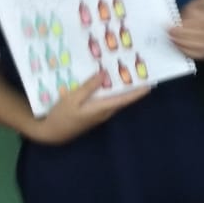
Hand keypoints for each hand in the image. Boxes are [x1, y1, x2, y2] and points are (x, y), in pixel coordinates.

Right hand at [32, 69, 148, 144]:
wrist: (51, 133)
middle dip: (131, 85)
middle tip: (137, 69)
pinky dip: (109, 90)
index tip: (151, 83)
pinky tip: (105, 80)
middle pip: (122, 97)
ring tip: (124, 70)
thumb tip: (105, 73)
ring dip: (120, 86)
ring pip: (114, 98)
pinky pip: (106, 100)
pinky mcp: (94, 113)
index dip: (138, 92)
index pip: (125, 99)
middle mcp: (105, 111)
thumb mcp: (72, 98)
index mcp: (102, 108)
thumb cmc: (61, 116)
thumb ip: (89, 87)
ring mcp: (100, 113)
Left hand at [168, 0, 203, 58]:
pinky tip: (178, 45)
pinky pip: (196, 53)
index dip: (190, 22)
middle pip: (201, 35)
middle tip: (171, 30)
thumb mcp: (198, 5)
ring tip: (172, 37)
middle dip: (184, 33)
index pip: (203, 22)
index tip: (179, 21)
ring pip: (198, 44)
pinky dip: (186, 50)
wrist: (197, 30)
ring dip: (184, 41)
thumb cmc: (196, 17)